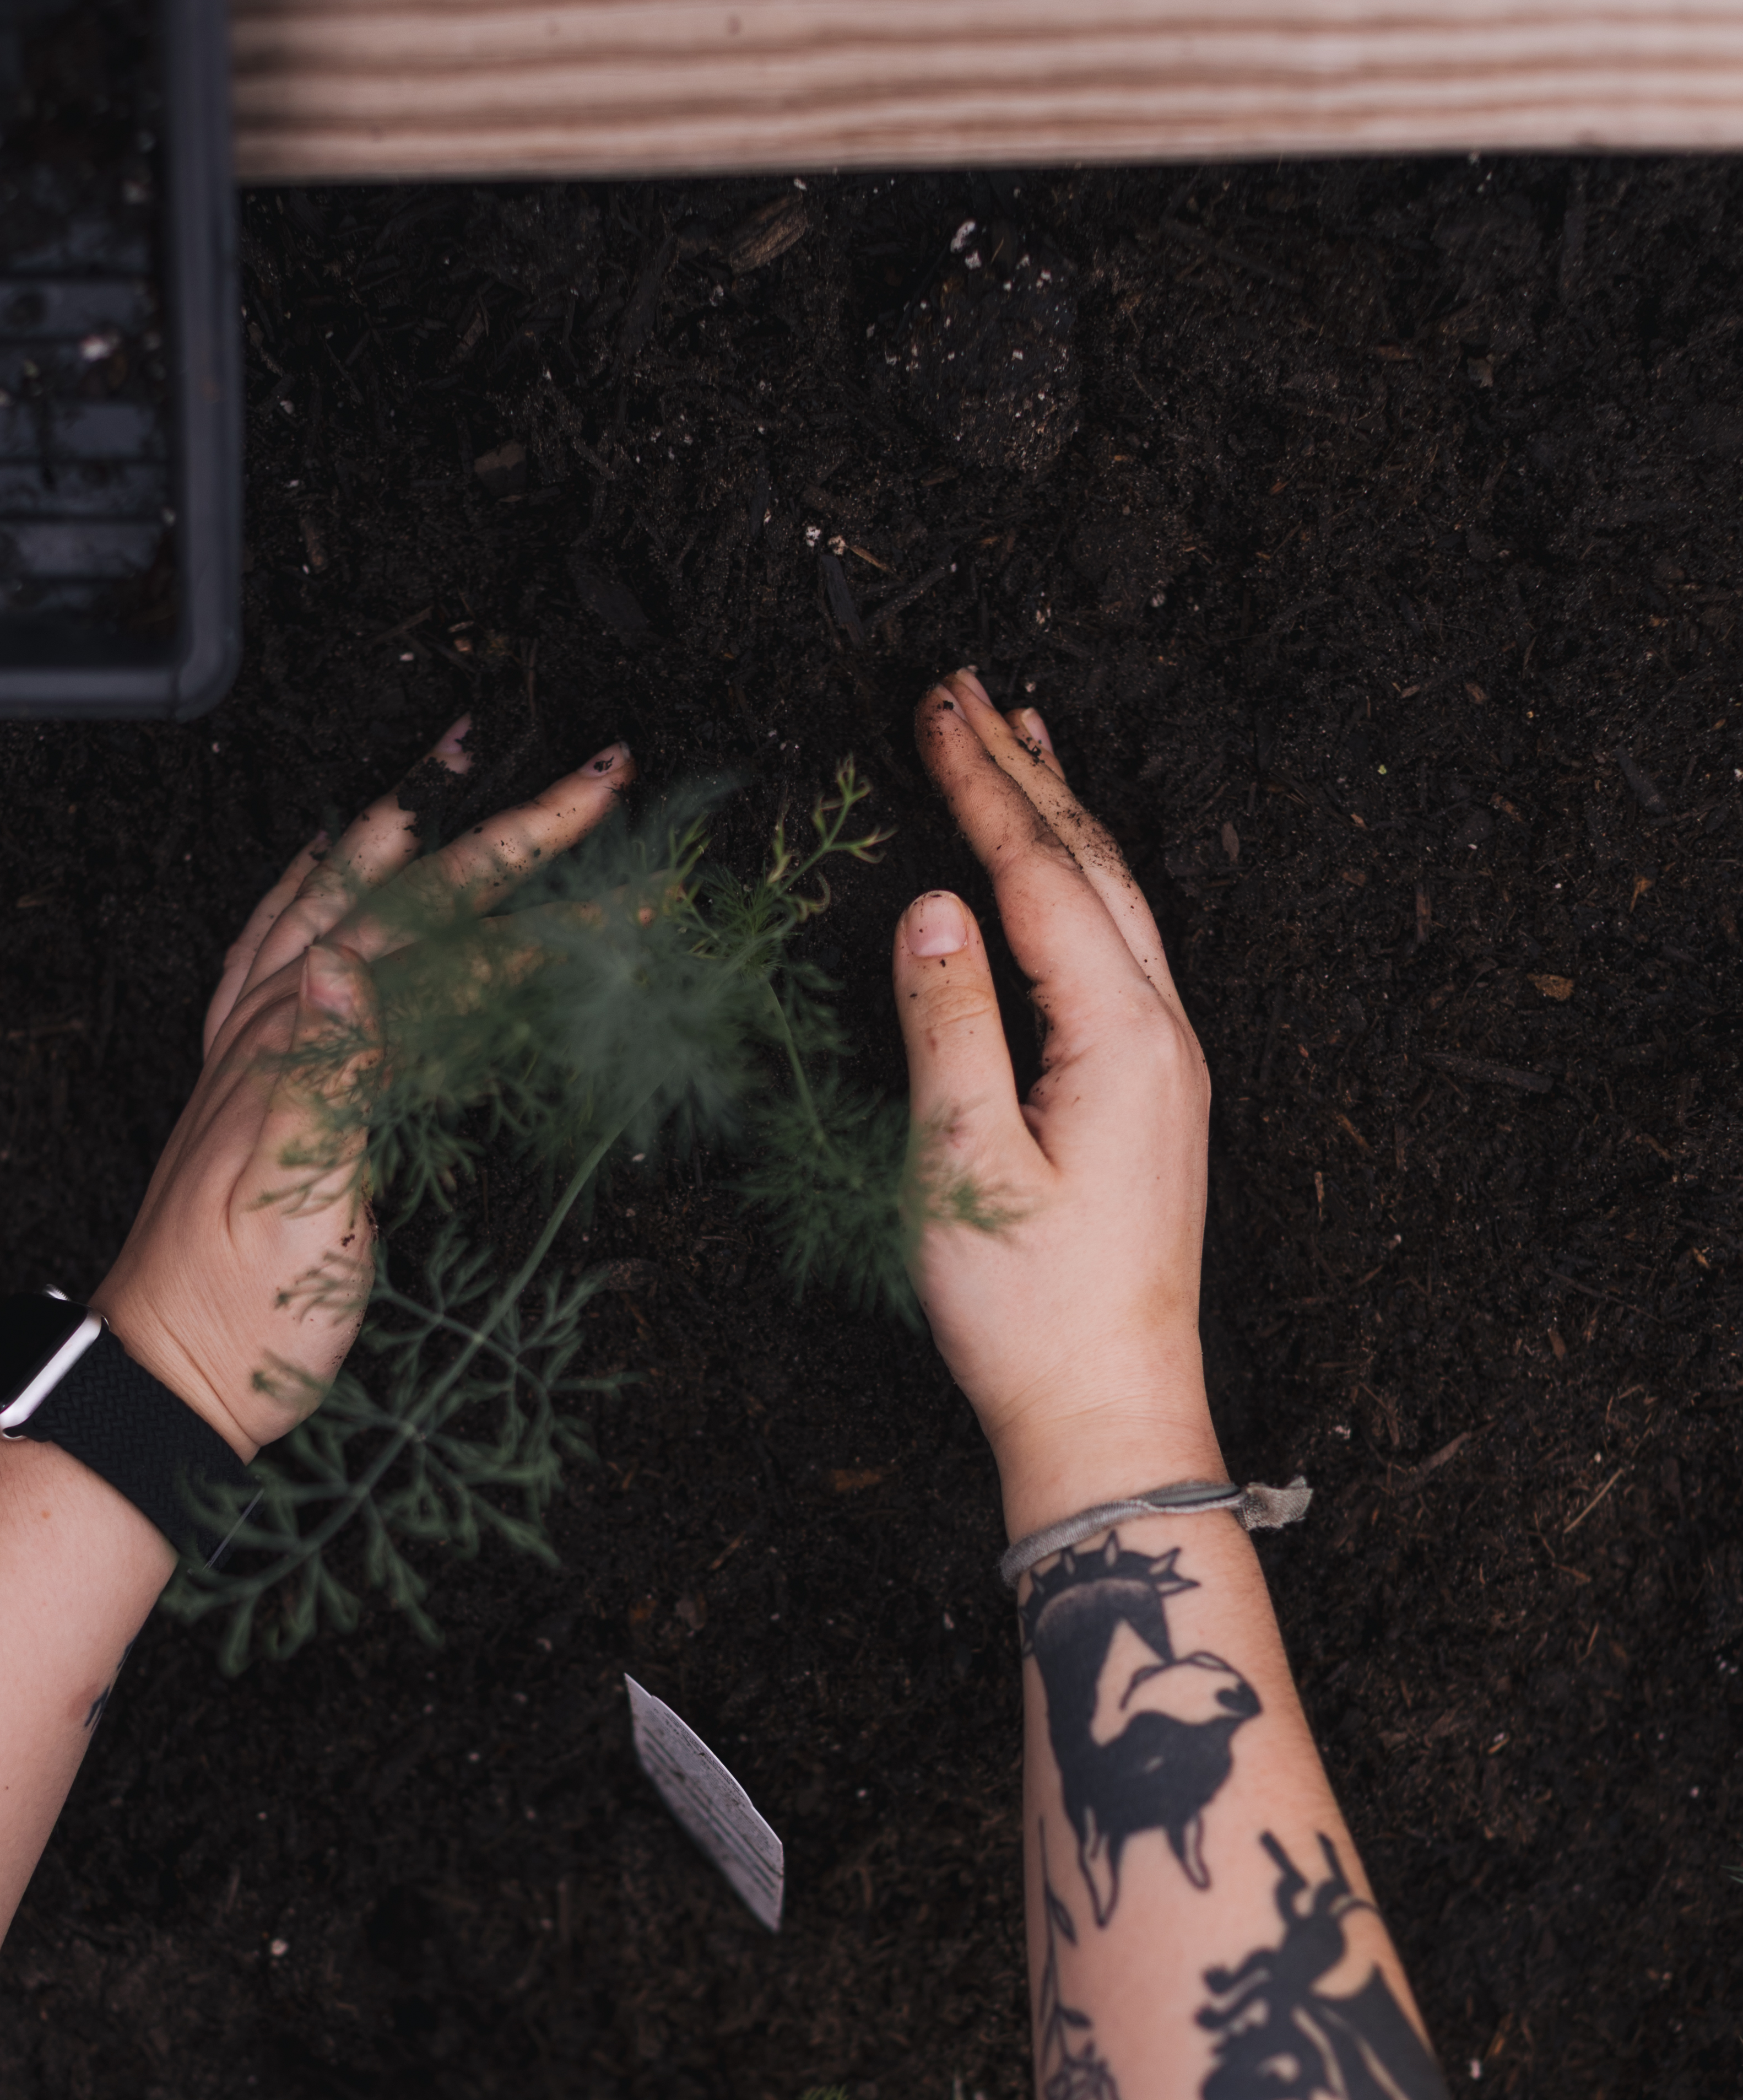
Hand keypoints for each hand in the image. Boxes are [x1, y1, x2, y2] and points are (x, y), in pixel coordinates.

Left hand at [92, 720, 636, 1456]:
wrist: (165, 1379)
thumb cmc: (242, 1318)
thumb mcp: (296, 1215)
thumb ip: (323, 1082)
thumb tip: (345, 968)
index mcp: (302, 1053)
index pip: (450, 957)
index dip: (551, 921)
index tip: (635, 899)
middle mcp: (277, 1030)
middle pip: (406, 901)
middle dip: (506, 834)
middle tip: (594, 784)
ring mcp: (258, 1048)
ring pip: (342, 902)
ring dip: (410, 829)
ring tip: (458, 766)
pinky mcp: (251, 1080)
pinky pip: (277, 950)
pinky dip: (314, 894)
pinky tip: (332, 873)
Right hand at [892, 671, 1220, 1533]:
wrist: (1111, 1411)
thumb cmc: (1030, 1309)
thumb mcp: (963, 1166)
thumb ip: (948, 1026)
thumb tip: (931, 907)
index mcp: (1119, 1039)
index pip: (1040, 876)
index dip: (983, 786)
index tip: (935, 707)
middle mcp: (1162, 1036)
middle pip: (1093, 868)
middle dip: (1026, 772)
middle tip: (969, 688)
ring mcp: (1167, 1067)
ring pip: (1117, 903)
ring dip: (1063, 817)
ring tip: (1023, 739)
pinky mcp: (1153, 1099)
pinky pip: (1120, 951)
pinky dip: (1080, 884)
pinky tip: (1057, 875)